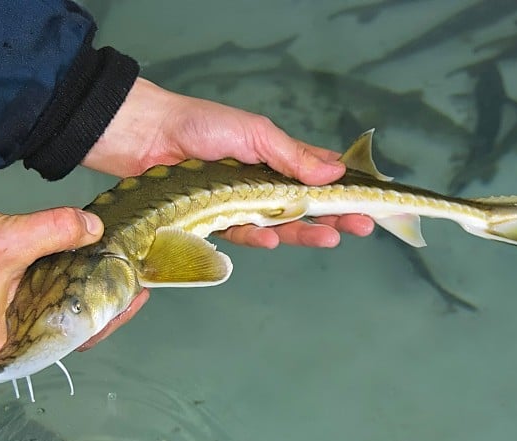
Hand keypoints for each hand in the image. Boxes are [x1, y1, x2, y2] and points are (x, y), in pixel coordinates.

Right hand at [0, 203, 135, 354]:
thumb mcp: (8, 240)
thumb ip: (56, 231)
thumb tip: (95, 228)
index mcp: (11, 338)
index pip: (76, 338)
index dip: (111, 318)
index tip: (135, 296)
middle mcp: (8, 331)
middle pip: (69, 320)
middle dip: (101, 299)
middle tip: (130, 277)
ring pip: (53, 301)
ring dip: (80, 283)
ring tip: (110, 263)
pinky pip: (36, 284)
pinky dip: (57, 270)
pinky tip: (74, 251)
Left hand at [82, 77, 374, 247]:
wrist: (145, 136)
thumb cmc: (201, 125)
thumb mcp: (256, 133)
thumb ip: (293, 156)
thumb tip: (335, 173)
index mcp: (275, 156)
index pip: (318, 174)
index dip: (344, 189)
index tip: (371, 201)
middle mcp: (261, 183)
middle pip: (306, 205)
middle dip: (335, 217)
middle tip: (362, 228)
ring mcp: (239, 203)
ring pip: (280, 224)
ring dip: (306, 232)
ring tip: (332, 238)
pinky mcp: (215, 220)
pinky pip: (242, 233)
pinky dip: (259, 237)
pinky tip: (273, 239)